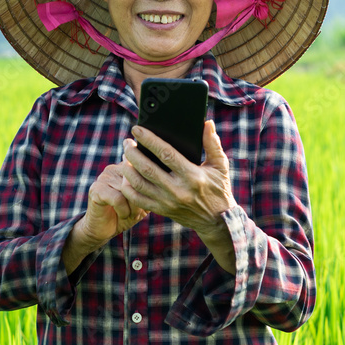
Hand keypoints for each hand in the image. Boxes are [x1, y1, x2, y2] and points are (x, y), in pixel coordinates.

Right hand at [81, 162, 149, 244]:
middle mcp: (113, 168)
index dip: (149, 191)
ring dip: (134, 208)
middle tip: (139, 212)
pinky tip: (122, 215)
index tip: (147, 204)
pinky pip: (118, 199)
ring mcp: (103, 177)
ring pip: (128, 190)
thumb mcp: (142, 201)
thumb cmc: (125, 214)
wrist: (102, 229)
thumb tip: (164, 184)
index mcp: (125, 167)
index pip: (144, 172)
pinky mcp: (96, 189)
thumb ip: (151, 189)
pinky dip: (124, 211)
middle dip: (142, 200)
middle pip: (137, 181)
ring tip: (131, 215)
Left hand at [117, 120, 235, 235]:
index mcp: (192, 175)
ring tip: (125, 156)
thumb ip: (212, 143)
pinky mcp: (161, 210)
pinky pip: (138, 199)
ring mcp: (167, 201)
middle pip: (147, 168)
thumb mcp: (220, 165)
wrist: (216, 220)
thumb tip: (207, 123)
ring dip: (127, 168)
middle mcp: (178, 189)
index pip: (166, 154)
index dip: (149, 140)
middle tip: (126, 142)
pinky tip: (126, 175)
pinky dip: (127, 187)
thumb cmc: (218, 188)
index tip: (137, 130)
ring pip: (139, 184)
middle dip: (132, 152)